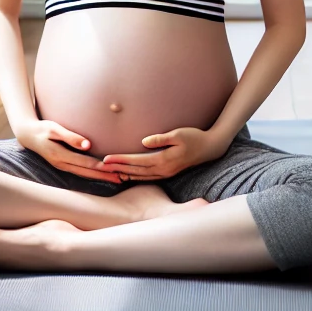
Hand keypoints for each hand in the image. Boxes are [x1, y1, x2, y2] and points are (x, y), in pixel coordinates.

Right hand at [15, 119, 124, 183]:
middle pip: (87, 172)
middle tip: (122, 178)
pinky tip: (101, 174)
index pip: (85, 163)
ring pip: (85, 174)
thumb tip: (88, 145)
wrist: (28, 135)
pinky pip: (80, 172)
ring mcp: (62, 166)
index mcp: (61, 156)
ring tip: (116, 179)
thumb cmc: (42, 129)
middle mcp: (62, 164)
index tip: (115, 168)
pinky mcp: (64, 165)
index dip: (101, 167)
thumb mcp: (54, 129)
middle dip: (104, 176)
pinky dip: (92, 174)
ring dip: (100, 177)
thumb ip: (70, 137)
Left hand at [96, 127, 226, 180]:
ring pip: (141, 175)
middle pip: (136, 170)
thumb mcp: (179, 134)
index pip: (137, 161)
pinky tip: (127, 175)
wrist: (210, 148)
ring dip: (125, 174)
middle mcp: (164, 169)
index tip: (107, 159)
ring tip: (109, 172)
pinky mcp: (168, 172)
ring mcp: (166, 172)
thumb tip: (144, 142)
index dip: (121, 160)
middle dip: (118, 168)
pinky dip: (135, 176)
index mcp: (164, 160)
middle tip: (101, 166)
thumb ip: (161, 139)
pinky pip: (148, 176)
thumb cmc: (194, 137)